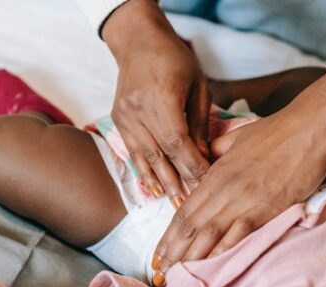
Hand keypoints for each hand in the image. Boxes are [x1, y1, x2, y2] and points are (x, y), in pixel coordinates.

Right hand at [103, 0, 210, 204]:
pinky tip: (155, 189)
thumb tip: (204, 159)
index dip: (193, 166)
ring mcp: (124, 116)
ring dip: (162, 183)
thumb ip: (200, 124)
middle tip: (193, 206)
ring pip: (145, 158)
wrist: (138, 42)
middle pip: (161, 155)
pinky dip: (145, 171)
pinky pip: (133, 152)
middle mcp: (138, 110)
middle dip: (179, 182)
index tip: (208, 183)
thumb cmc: (176, 61)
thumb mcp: (198, 87)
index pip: (178, 143)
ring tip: (175, 205)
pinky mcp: (118, 120)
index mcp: (161, 98)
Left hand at [151, 59, 325, 286]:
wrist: (310, 128)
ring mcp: (244, 199)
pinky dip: (222, 252)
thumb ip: (217, 152)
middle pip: (190, 226)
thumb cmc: (277, 131)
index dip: (168, 235)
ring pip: (208, 233)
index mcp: (216, 173)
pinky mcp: (266, 207)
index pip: (184, 210)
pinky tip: (211, 267)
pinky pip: (238, 233)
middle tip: (160, 274)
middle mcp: (224, 188)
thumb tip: (204, 159)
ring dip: (190, 257)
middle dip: (173, 253)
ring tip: (176, 277)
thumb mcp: (237, 138)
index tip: (158, 254)